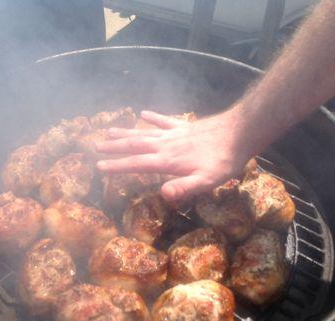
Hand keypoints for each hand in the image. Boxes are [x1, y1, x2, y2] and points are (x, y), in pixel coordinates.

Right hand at [96, 109, 252, 201]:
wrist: (239, 132)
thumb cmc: (223, 161)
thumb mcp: (207, 180)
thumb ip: (184, 187)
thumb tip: (162, 193)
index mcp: (167, 161)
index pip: (136, 164)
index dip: (116, 166)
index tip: (98, 167)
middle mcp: (165, 145)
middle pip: (134, 145)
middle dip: (113, 147)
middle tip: (94, 146)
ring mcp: (173, 134)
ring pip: (143, 133)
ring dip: (125, 132)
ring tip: (107, 130)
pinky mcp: (184, 126)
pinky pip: (164, 120)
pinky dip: (152, 117)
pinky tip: (142, 113)